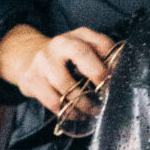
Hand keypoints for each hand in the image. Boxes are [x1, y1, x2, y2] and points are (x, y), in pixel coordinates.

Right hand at [0, 24, 117, 111]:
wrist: (27, 57)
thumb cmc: (65, 59)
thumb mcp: (83, 51)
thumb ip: (101, 60)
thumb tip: (122, 79)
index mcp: (79, 35)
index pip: (101, 42)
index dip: (113, 61)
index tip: (119, 79)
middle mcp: (60, 43)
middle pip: (80, 53)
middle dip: (97, 73)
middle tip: (105, 92)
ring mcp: (44, 60)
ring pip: (65, 83)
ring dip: (82, 102)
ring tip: (92, 111)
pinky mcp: (33, 79)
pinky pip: (53, 100)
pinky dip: (67, 111)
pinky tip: (77, 114)